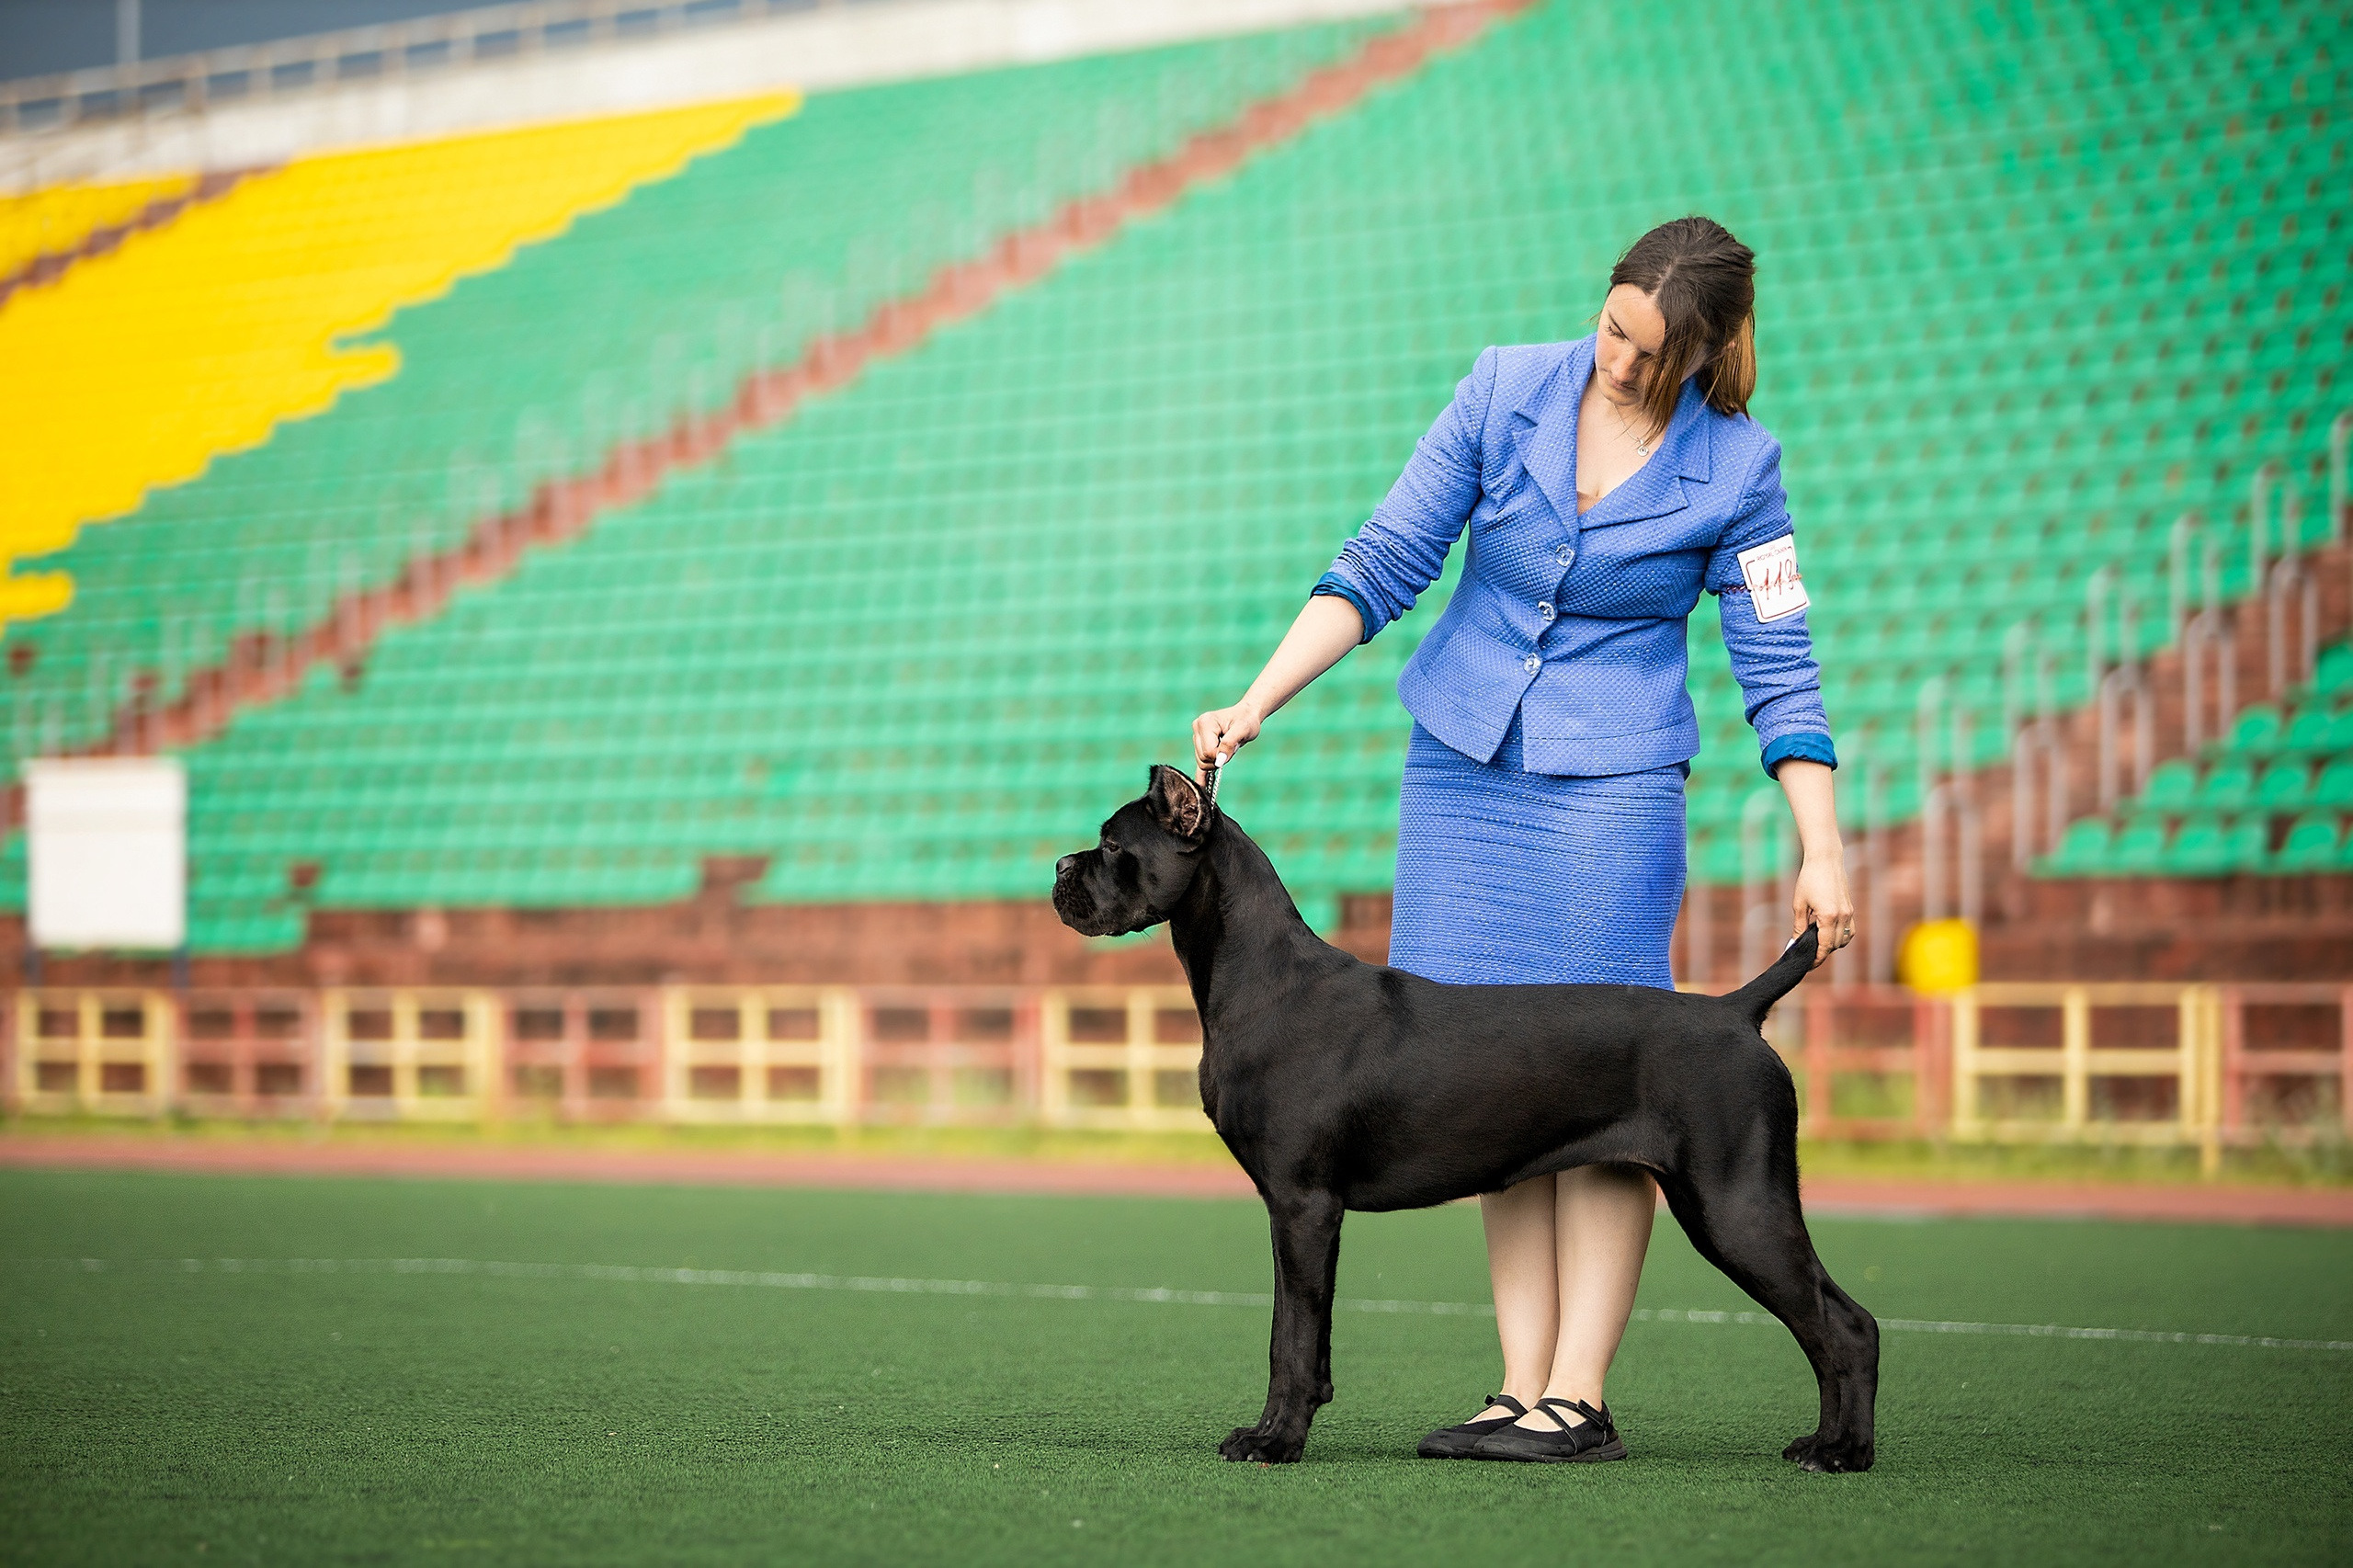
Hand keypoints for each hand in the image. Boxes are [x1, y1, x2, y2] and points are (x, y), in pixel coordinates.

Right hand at [1192, 701, 1263, 777]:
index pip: (1208, 751)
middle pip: (1203, 758)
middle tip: (1231, 749)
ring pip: (1201, 761)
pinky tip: (1202, 785)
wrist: (1246, 715)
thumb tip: (1219, 761)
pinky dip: (1201, 774)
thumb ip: (1230, 744)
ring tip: (1227, 750)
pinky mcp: (1199, 743)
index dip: (1221, 755)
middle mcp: (1197, 727)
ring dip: (1216, 761)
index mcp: (1205, 722)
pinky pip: (1199, 762)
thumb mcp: (1243, 730)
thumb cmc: (1246, 720)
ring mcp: (1197, 736)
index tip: (1232, 748)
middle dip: (1218, 759)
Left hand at [1790, 851, 1853, 968]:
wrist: (1825, 859)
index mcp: (1828, 916)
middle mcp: (1842, 916)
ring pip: (1845, 939)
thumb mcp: (1799, 904)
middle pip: (1835, 945)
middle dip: (1823, 951)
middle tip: (1807, 952)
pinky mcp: (1850, 908)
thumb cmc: (1808, 879)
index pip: (1825, 946)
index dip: (1817, 958)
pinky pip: (1850, 930)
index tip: (1808, 965)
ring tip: (1817, 941)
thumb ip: (1798, 926)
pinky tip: (1828, 932)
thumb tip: (1795, 944)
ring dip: (1833, 944)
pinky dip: (1841, 936)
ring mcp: (1849, 912)